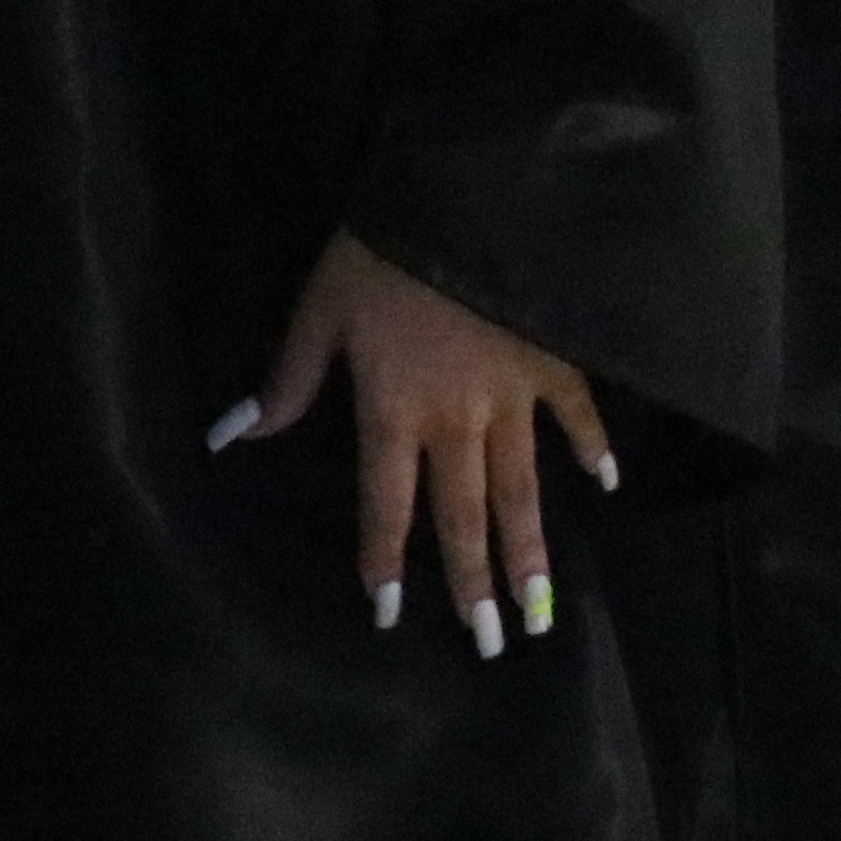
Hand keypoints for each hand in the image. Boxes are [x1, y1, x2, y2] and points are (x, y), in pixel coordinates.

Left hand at [213, 232, 617, 657]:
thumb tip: (234, 435)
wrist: (465, 196)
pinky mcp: (552, 361)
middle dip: (474, 584)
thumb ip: (287, 378)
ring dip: (529, 552)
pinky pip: (576, 415)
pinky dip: (592, 448)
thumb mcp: (321, 307)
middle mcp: (456, 421)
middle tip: (489, 644)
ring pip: (520, 490)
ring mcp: (512, 397)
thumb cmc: (380, 250)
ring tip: (538, 611)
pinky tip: (606, 484)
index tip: (390, 613)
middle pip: (462, 516)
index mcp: (394, 410)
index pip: (385, 503)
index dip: (384, 559)